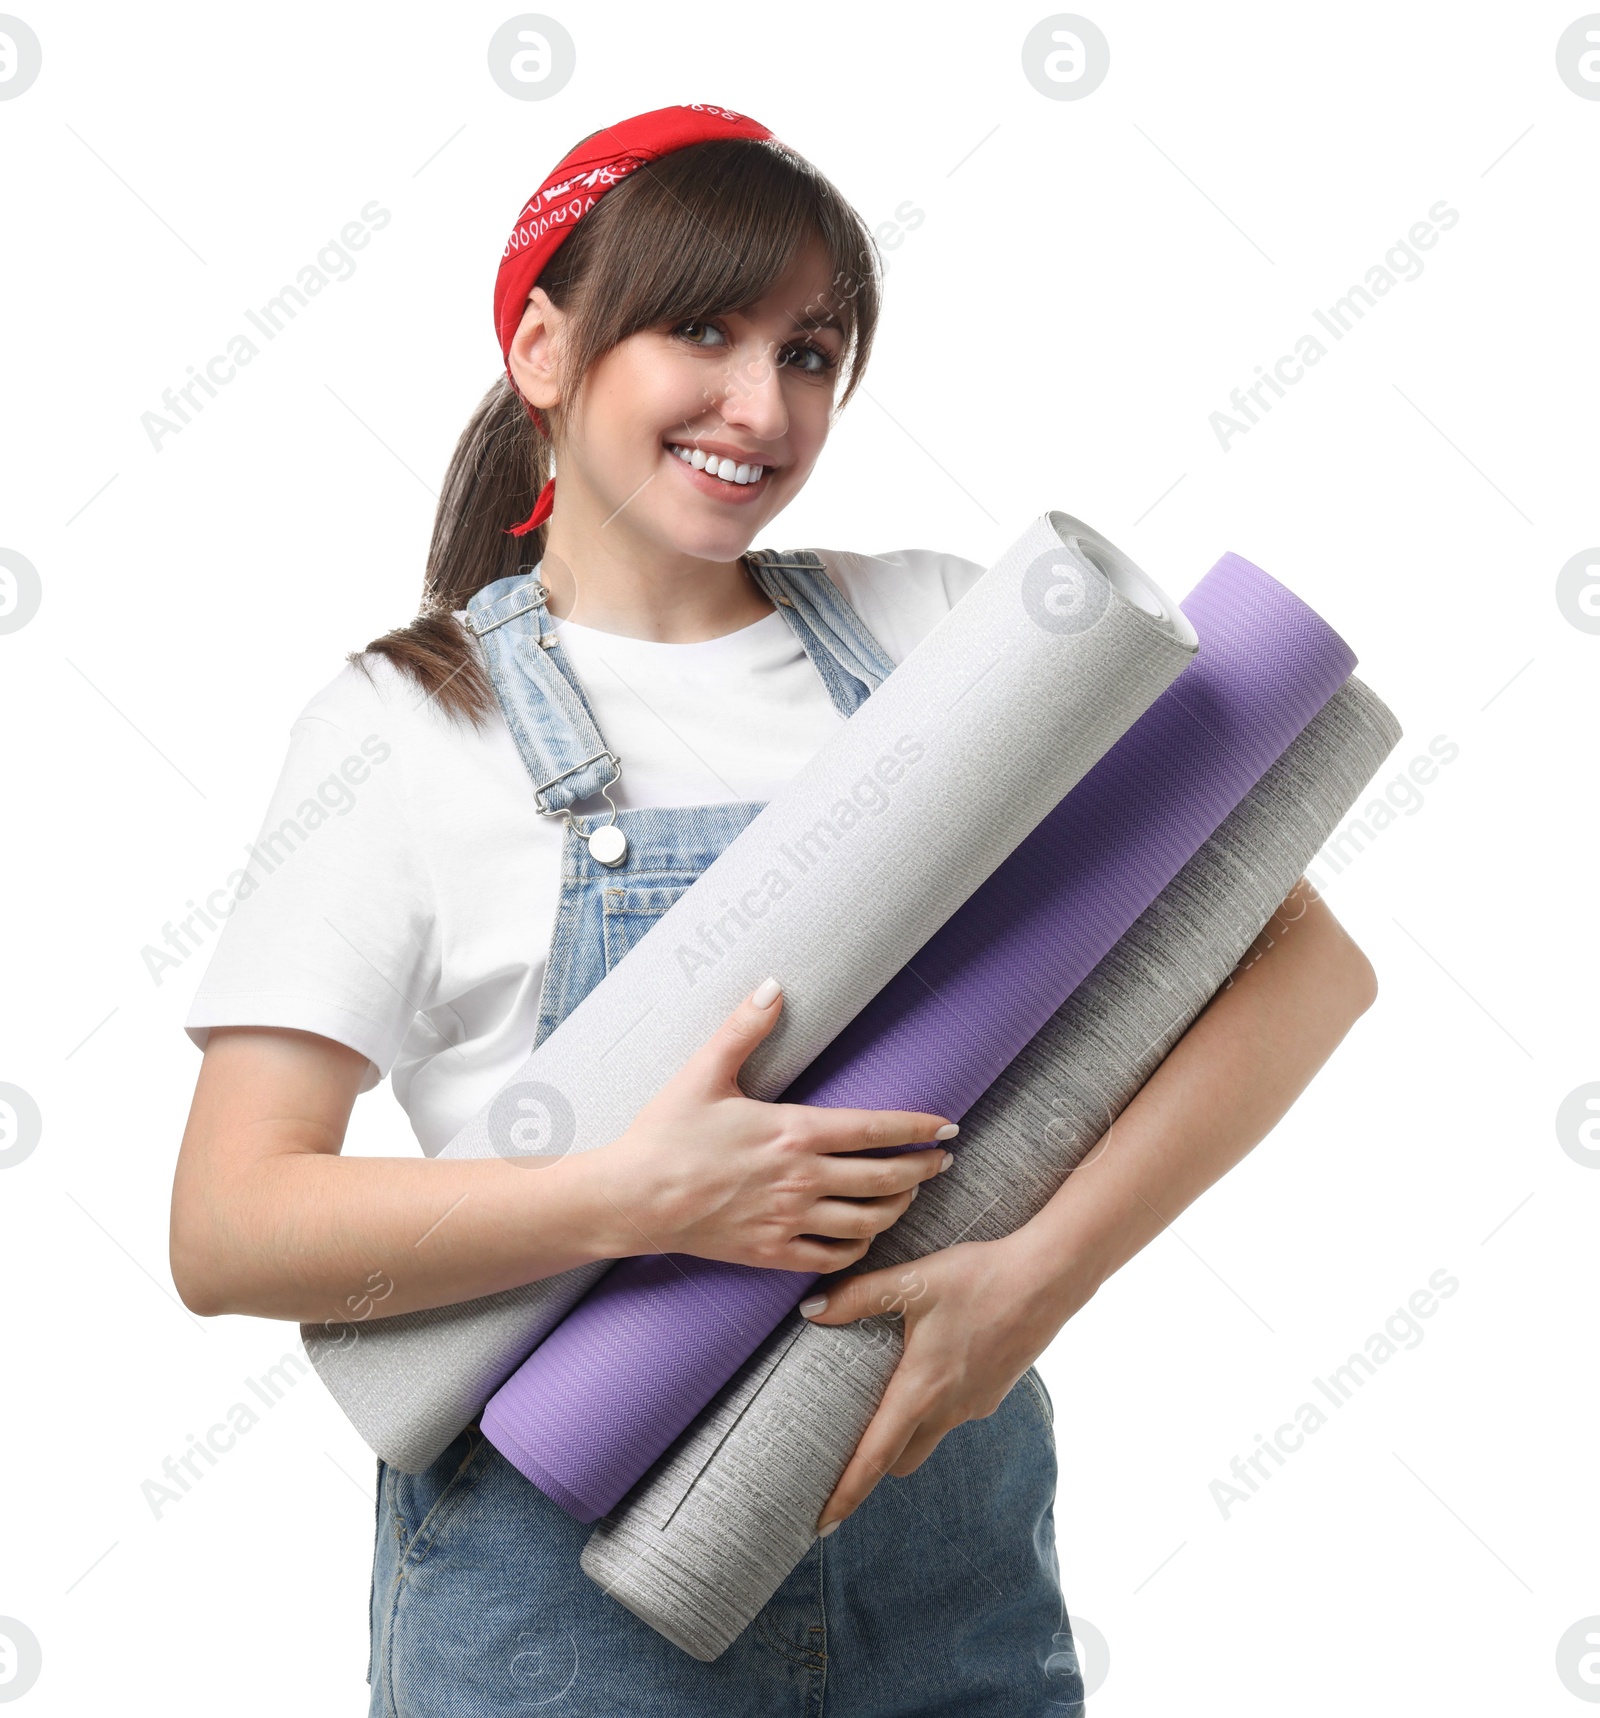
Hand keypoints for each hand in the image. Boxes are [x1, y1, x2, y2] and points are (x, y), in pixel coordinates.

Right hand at [588, 978, 956, 1271]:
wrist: (632, 1199)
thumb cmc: (665, 1134)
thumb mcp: (704, 1072)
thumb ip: (744, 1028)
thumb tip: (773, 984)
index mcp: (792, 1132)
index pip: (875, 1129)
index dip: (918, 1128)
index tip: (947, 1126)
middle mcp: (800, 1179)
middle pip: (885, 1179)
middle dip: (923, 1170)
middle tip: (941, 1162)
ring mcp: (788, 1220)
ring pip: (868, 1222)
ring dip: (897, 1208)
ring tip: (908, 1195)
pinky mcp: (772, 1253)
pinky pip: (834, 1257)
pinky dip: (859, 1247)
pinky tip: (863, 1235)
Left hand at [800, 1229, 1098, 1532]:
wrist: (1048, 1279)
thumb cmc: (979, 1279)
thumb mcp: (912, 1282)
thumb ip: (857, 1297)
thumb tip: (810, 1309)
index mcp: (922, 1391)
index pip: (875, 1459)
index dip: (845, 1494)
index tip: (820, 1525)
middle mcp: (949, 1409)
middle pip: (901, 1460)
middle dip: (872, 1466)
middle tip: (841, 1454)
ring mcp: (976, 1404)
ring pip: (929, 1436)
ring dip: (905, 1433)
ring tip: (882, 1401)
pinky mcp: (994, 1391)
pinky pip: (954, 1412)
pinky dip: (934, 1405)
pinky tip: (930, 1366)